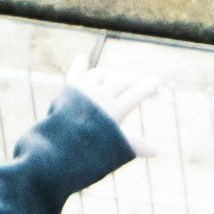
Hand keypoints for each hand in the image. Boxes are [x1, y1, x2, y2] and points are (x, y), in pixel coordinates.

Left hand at [70, 39, 190, 146]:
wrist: (57, 152)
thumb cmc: (89, 155)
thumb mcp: (114, 151)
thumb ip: (134, 145)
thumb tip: (156, 151)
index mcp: (114, 111)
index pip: (136, 94)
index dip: (147, 86)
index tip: (156, 79)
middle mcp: (100, 96)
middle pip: (121, 80)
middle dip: (132, 79)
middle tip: (138, 81)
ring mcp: (83, 92)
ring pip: (100, 75)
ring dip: (110, 74)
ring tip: (114, 77)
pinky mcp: (68, 92)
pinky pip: (75, 74)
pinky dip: (80, 65)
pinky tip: (83, 58)